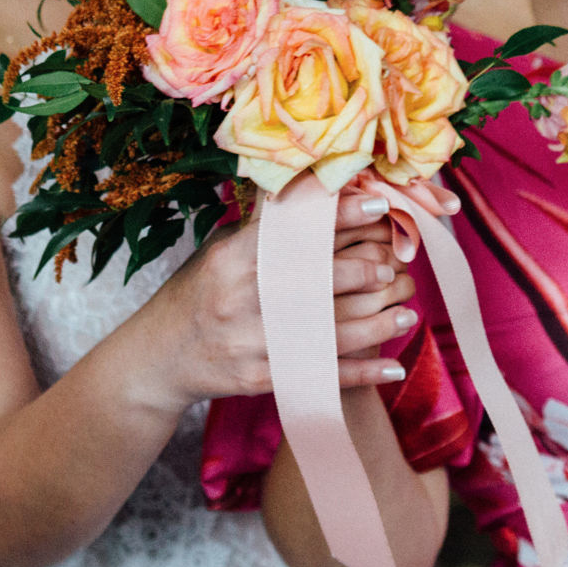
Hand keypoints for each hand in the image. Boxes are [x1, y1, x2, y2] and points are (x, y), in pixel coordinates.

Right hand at [143, 189, 416, 405]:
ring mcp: (251, 344)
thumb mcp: (220, 250)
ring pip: (328, 333)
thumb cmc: (198, 293)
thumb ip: (263, 228)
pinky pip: (321, 376)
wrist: (158, 358)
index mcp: (232, 259)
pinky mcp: (259, 380)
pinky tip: (392, 366)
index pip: (295, 232)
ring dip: (377, 324)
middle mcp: (241, 300)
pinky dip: (361, 373)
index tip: (380, 204)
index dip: (341, 216)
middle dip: (363, 272)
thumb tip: (311, 186)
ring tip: (409, 311)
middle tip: (392, 266)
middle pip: (317, 282)